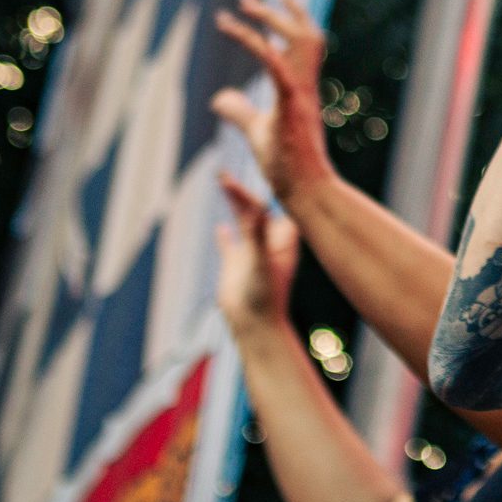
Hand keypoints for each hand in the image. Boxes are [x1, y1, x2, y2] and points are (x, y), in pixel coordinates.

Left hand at [211, 0, 335, 207]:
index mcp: (301, 90)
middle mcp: (305, 87)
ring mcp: (301, 97)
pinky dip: (257, 45)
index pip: (302, 46)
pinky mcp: (292, 108)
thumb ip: (240, 112)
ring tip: (241, 6)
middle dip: (277, 13)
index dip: (286, 21)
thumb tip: (220, 98)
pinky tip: (235, 30)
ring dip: (269, 20)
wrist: (307, 191)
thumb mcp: (257, 131)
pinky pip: (277, 68)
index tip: (260, 6)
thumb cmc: (286, 166)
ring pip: (298, 44)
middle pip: (305, 36)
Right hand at [216, 171, 299, 330]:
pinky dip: (225, 235)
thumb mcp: (260, 262)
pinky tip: (219, 227)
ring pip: (243, 222)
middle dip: (242, 192)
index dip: (253, 191)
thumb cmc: (264, 296)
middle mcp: (269, 242)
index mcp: (282, 239)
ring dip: (234, 205)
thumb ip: (257, 235)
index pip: (268, 207)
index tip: (229, 180)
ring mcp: (253, 253)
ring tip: (222, 184)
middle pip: (256, 209)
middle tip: (222, 175)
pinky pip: (230, 245)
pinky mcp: (237, 266)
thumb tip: (259, 208)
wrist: (255, 325)